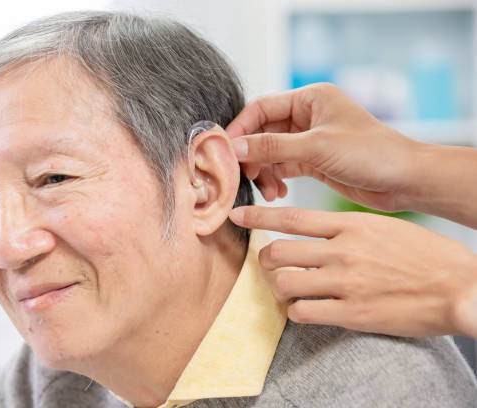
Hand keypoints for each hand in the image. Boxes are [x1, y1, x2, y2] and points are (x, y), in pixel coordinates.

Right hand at [226, 83, 422, 211]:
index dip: (240, 129)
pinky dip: (276, 180)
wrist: (405, 180)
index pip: (261, 108)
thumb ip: (272, 147)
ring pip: (270, 152)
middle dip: (252, 156)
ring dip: (264, 172)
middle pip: (262, 132)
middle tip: (243, 177)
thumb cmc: (370, 153)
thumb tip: (233, 148)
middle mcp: (307, 116)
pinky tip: (278, 194)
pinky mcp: (313, 161)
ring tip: (269, 192)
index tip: (224, 152)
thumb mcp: (316, 147)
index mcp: (310, 98)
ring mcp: (309, 139)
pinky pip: (282, 167)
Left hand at [230, 205, 476, 337]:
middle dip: (265, 260)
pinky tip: (307, 310)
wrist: (459, 286)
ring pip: (285, 283)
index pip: (292, 216)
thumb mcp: (385, 227)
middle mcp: (343, 251)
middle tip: (270, 265)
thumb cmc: (425, 255)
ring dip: (279, 288)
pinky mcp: (352, 312)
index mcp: (351, 225)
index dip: (258, 216)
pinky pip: (304, 312)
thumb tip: (321, 232)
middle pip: (279, 250)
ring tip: (288, 291)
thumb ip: (348, 229)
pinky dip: (297, 312)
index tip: (237, 215)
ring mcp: (346, 282)